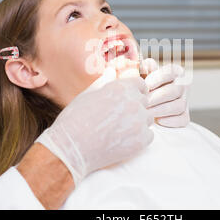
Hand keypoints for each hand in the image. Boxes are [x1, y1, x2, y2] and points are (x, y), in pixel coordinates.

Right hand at [35, 67, 153, 185]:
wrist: (70, 149)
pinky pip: (149, 136)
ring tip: (119, 130)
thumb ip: (105, 82)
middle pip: (145, 102)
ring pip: (148, 119)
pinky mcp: (141, 140)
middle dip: (135, 108)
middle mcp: (133, 102)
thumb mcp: (88, 94)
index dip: (135, 92)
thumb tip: (112, 71)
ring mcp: (139, 122)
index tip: (128, 100)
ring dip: (138, 123)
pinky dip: (139, 139)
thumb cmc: (75, 120)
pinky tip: (123, 141)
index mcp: (121, 88)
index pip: (141, 85)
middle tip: (118, 119)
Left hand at [141, 58, 189, 127]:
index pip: (170, 72)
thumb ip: (144, 68)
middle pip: (174, 91)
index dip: (158, 78)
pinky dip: (170, 121)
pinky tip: (157, 120)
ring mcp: (186, 101)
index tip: (146, 85)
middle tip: (143, 102)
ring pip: (178, 106)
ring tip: (146, 112)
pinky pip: (182, 119)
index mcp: (176, 71)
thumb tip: (145, 66)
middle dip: (156, 97)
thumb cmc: (145, 83)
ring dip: (160, 110)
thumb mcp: (144, 73)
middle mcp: (184, 85)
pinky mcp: (185, 116)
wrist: (149, 100)